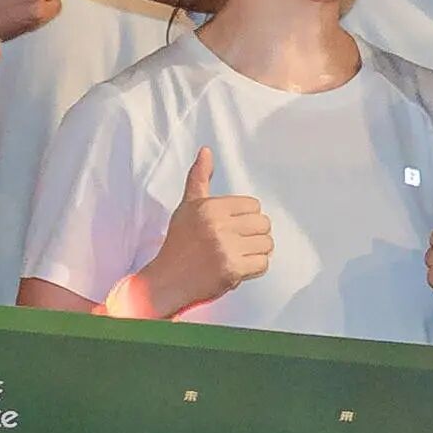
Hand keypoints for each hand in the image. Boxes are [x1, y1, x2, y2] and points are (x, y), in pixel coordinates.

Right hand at [140, 156, 276, 316]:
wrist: (166, 281)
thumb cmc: (179, 243)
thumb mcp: (188, 207)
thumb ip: (199, 179)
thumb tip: (206, 151)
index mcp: (209, 207)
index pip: (254, 205)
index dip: (245, 218)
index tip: (230, 227)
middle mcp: (217, 225)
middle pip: (264, 224)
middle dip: (254, 235)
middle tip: (236, 243)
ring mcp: (225, 248)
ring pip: (266, 244)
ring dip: (256, 252)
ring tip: (237, 255)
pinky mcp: (232, 270)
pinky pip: (263, 264)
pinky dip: (254, 269)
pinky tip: (237, 268)